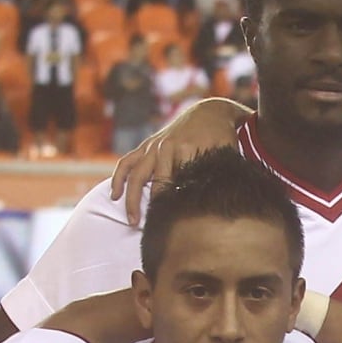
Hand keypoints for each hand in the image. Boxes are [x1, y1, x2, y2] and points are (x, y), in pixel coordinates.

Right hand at [107, 99, 250, 221]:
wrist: (208, 112)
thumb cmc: (221, 139)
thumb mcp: (227, 154)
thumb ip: (223, 175)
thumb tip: (225, 203)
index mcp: (188, 150)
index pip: (178, 185)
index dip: (175, 207)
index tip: (173, 227)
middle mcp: (167, 148)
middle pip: (156, 183)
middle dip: (152, 208)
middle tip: (150, 230)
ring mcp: (154, 146)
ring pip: (136, 174)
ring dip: (132, 198)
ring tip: (132, 220)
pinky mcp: (147, 145)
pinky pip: (127, 161)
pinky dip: (118, 177)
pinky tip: (114, 195)